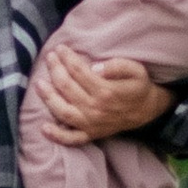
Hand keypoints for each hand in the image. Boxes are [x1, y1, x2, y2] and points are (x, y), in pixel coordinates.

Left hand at [38, 47, 173, 145]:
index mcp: (106, 91)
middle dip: (55, 70)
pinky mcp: (91, 134)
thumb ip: (117, 66)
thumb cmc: (139, 87)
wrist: (148, 110)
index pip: (79, 71)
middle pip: (67, 87)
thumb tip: (95, 67)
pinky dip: (57, 136)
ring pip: (63, 111)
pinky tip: (43, 128)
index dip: (67, 58)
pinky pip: (71, 139)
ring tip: (38, 83)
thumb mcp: (136, 70)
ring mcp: (91, 124)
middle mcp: (95, 109)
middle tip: (50, 58)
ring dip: (48, 97)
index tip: (61, 48)